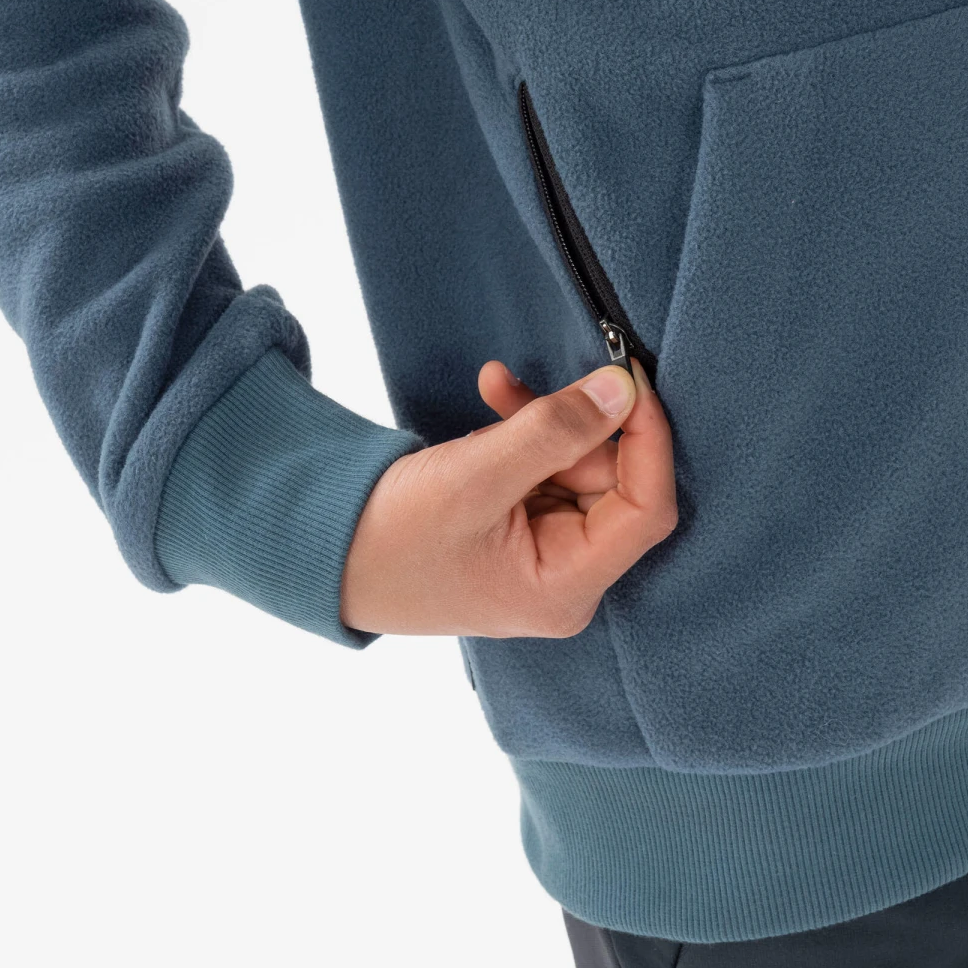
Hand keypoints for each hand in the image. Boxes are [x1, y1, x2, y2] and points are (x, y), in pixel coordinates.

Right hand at [339, 357, 676, 636]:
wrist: (318, 550)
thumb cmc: (388, 537)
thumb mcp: (474, 477)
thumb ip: (553, 433)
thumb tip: (624, 391)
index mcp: (566, 587)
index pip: (646, 511)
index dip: (649, 441)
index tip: (629, 380)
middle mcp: (567, 577)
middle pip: (615, 484)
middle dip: (576, 426)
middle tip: (526, 392)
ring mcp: (546, 554)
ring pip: (579, 467)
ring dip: (544, 421)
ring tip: (495, 391)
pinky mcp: (523, 528)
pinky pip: (548, 468)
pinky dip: (526, 431)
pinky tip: (493, 397)